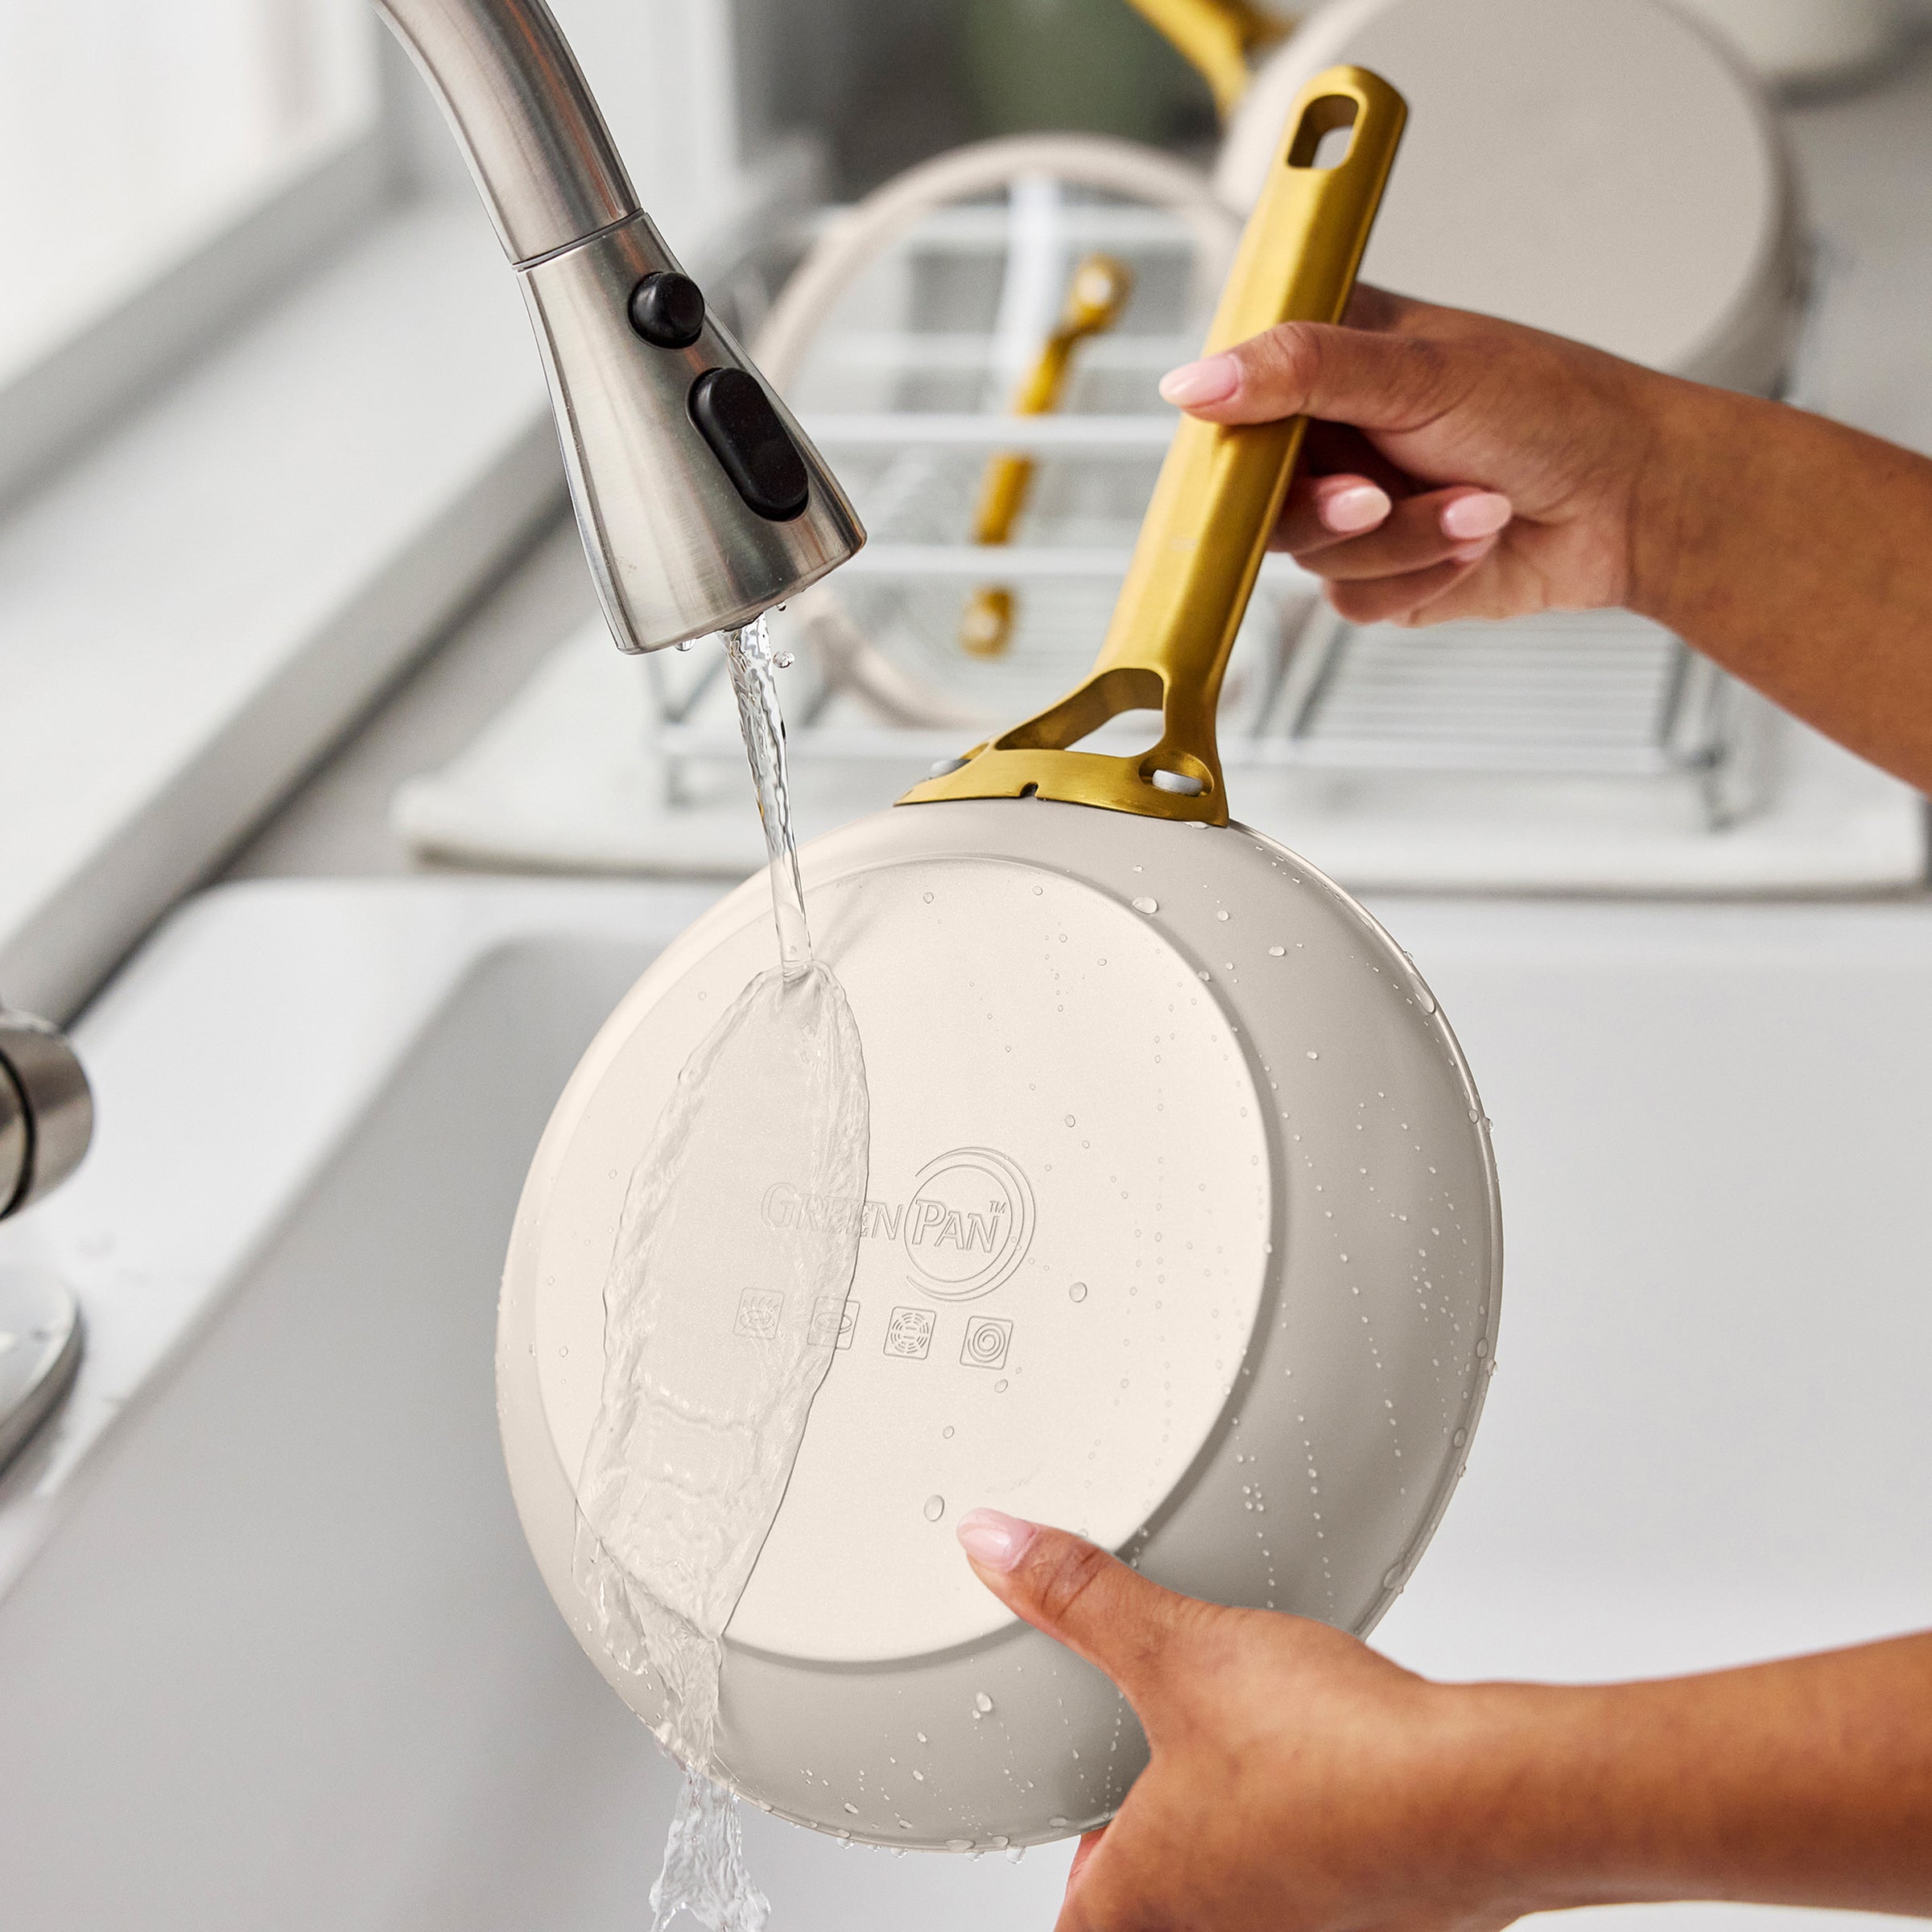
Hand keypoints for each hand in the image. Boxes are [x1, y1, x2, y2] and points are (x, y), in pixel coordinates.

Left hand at [956, 1509, 1931, 1929]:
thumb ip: (1078, 1597)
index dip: (1072, 1876)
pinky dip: (1318, 1830)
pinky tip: (1335, 1769)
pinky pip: (1325, 1883)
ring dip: (1240, 1839)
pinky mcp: (1381, 1913)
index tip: (1075, 1844)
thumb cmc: (1331, 1755)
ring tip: (1247, 1759)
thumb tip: (994, 1547)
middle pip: (1156, 1914)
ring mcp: (1310, 1929)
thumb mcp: (1175, 1650)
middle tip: (1154, 1779)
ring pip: (1248, 1898)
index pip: (1072, 1921)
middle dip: (1154, 1849)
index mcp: (1151, 1898)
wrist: (1477, 1794)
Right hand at [1158, 286, 1667, 628]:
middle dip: (1326, 507)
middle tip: (1374, 496)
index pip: (1229, 392)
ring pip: (1308, 554)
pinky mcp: (1379, 570)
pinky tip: (1475, 540)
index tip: (1251, 457)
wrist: (1634, 501)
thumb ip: (1299, 371)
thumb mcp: (1418, 372)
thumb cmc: (1552, 409)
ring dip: (1398, 540)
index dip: (1229, 433)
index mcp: (1326, 353)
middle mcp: (1329, 430)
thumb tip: (1190, 383)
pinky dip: (1417, 576)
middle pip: (1253, 494)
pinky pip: (1351, 598)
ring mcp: (1351, 504)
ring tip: (1475, 505)